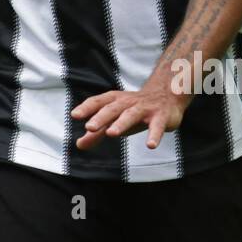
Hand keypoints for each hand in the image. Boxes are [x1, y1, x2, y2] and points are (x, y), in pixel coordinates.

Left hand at [71, 74, 188, 151]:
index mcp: (115, 101)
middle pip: (112, 109)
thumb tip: (79, 144)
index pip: (98, 102)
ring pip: (131, 115)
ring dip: (121, 123)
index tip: (74, 115)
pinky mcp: (161, 117)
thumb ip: (97, 132)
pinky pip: (157, 126)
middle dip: (100, 117)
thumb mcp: (115, 120)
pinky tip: (151, 146)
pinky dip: (154, 135)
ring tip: (111, 134)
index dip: (86, 108)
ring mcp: (144, 109)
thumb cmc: (134, 110)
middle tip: (89, 127)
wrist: (167, 95)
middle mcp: (128, 103)